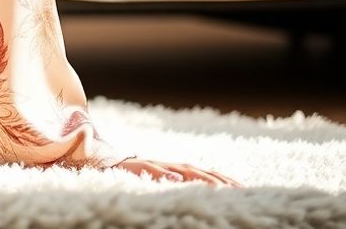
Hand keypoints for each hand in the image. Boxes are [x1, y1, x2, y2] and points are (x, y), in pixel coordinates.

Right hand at [113, 157, 241, 187]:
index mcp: (181, 171)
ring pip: (184, 170)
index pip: (209, 175)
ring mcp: (159, 165)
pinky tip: (175, 179)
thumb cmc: (141, 177)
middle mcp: (173, 166)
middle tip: (241, 191)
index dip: (227, 181)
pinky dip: (165, 174)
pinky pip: (155, 171)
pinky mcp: (142, 167)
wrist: (109, 164)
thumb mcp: (165, 183)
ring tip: (218, 187)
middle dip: (221, 180)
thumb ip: (182, 185)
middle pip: (202, 172)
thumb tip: (207, 193)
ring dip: (201, 177)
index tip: (246, 191)